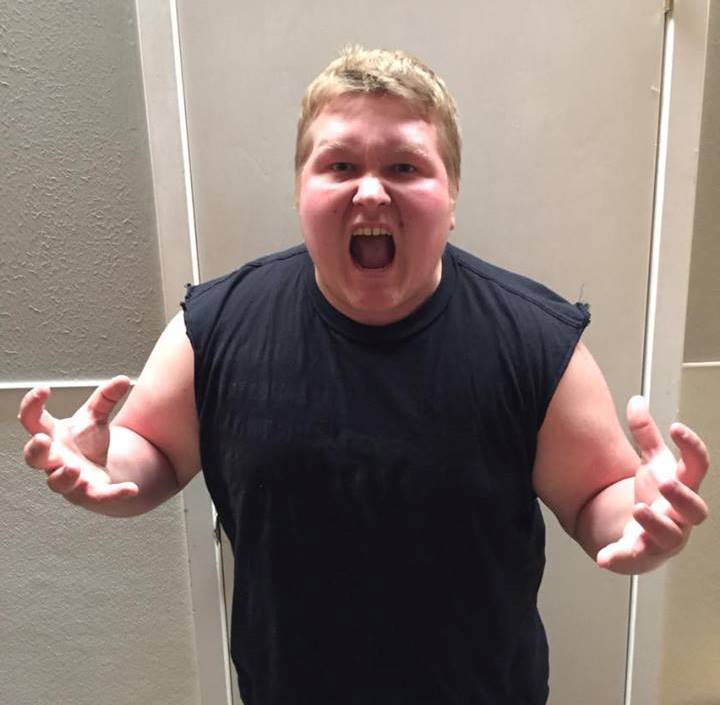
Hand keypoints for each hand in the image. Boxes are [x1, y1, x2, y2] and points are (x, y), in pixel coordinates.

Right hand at [19, 377, 139, 509]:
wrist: (100, 468)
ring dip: (64, 476)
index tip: (43, 389)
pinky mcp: (90, 494)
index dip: (32, 405)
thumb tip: (123, 379)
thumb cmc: (87, 441)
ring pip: (58, 483)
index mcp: (52, 436)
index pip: (32, 421)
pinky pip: (99, 497)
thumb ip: (106, 398)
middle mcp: (54, 460)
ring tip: (75, 467)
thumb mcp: (95, 417)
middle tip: (43, 440)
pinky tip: (132, 489)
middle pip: (34, 458)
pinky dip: (115, 494)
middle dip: (36, 450)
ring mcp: (69, 480)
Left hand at [596, 396, 708, 573]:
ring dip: (656, 524)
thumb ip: (645, 434)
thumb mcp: (650, 463)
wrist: (637, 534)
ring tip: (638, 509)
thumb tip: (637, 401)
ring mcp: (662, 538)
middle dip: (683, 496)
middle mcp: (679, 516)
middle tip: (665, 482)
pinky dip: (618, 557)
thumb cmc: (651, 495)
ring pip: (670, 537)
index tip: (677, 427)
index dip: (692, 447)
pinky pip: (632, 559)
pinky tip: (603, 556)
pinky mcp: (639, 555)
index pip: (698, 467)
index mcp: (682, 488)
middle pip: (695, 510)